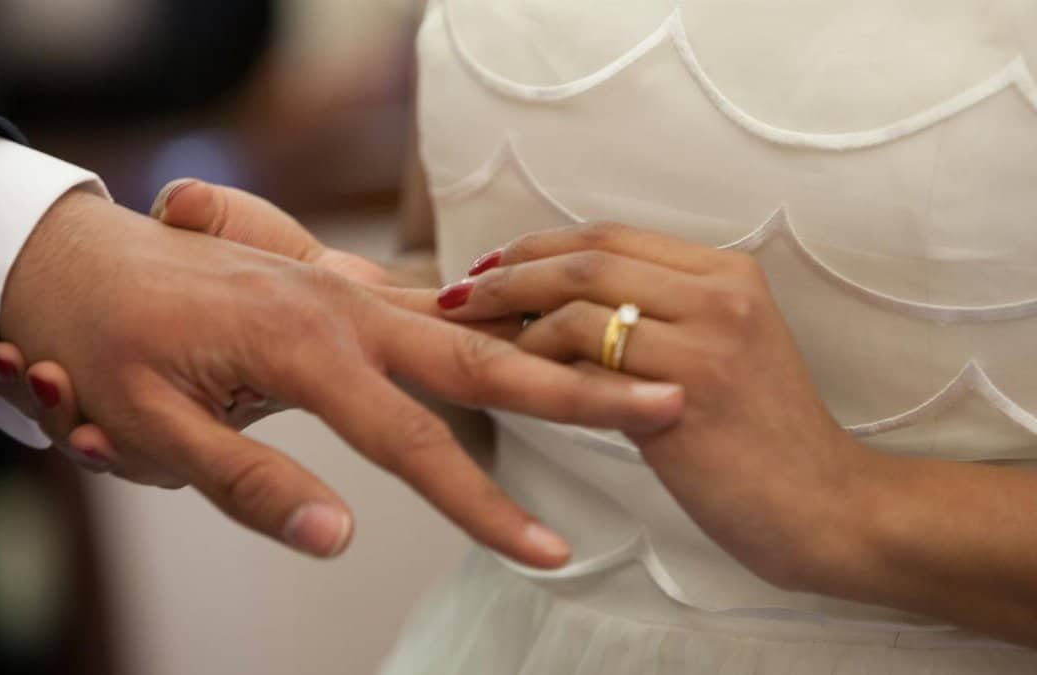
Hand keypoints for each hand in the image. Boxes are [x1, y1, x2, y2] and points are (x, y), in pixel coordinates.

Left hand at [0, 195, 684, 564]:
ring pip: (473, 323)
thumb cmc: (107, 347)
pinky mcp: (345, 291)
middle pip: (484, 356)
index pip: (415, 442)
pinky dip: (499, 325)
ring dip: (554, 347)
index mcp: (304, 344)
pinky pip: (439, 308)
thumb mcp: (152, 431)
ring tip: (632, 370)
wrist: (80, 264)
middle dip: (580, 389)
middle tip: (667, 402)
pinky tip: (540, 339)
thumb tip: (340, 538)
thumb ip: (250, 485)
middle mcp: (344, 307)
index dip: (486, 507)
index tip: (549, 552)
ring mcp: (349, 291)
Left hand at [436, 222, 875, 586]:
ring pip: (580, 301)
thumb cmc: (762, 440)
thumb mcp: (724, 351)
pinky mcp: (686, 394)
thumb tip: (564, 302)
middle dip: (510, 270)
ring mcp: (707, 341)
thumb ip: (661, 315)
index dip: (540, 245)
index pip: (613, 236)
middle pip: (588, 257)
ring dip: (512, 315)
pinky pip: (587, 360)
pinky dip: (536, 359)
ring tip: (472, 337)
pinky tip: (508, 375)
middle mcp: (721, 294)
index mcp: (728, 274)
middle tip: (459, 292)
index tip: (491, 263)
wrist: (826, 508)